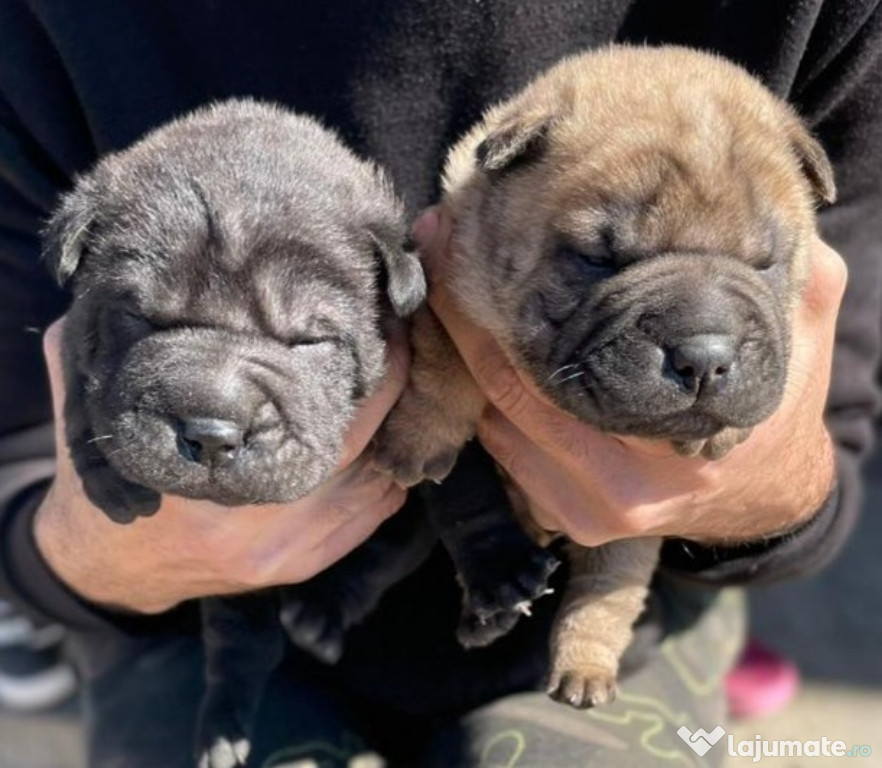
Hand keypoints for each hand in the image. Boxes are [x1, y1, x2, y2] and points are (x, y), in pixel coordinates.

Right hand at [34, 319, 409, 613]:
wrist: (106, 564)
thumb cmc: (108, 472)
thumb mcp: (84, 399)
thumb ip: (100, 345)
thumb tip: (142, 289)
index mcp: (208, 467)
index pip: (317, 410)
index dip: (365, 369)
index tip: (385, 328)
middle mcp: (252, 518)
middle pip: (360, 449)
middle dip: (392, 397)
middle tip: (403, 351)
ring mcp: (280, 552)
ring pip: (373, 489)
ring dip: (393, 441)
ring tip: (400, 395)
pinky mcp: (294, 570)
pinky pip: (365, 524)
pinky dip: (385, 486)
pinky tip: (386, 450)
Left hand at [413, 206, 844, 546]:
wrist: (767, 492)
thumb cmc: (776, 407)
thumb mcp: (798, 341)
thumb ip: (790, 285)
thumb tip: (761, 221)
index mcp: (677, 445)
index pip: (556, 368)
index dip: (494, 306)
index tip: (457, 241)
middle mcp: (624, 492)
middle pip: (504, 397)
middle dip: (460, 320)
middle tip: (435, 248)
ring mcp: (591, 513)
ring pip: (495, 429)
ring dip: (464, 362)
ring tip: (448, 291)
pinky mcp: (572, 521)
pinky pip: (505, 455)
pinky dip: (487, 404)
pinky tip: (483, 353)